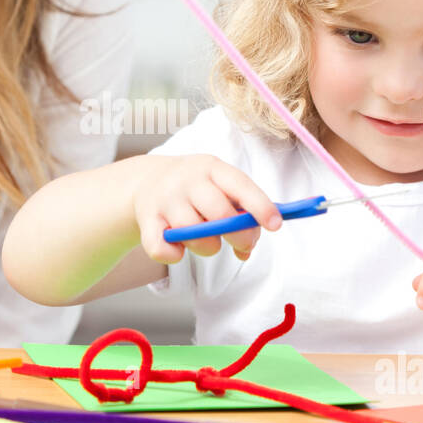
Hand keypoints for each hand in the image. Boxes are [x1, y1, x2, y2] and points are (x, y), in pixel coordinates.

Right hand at [132, 154, 281, 264]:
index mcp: (211, 167)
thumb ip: (240, 214)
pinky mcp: (146, 220)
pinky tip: (178, 247)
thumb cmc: (196, 189)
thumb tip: (247, 249)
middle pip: (219, 213)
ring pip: (194, 234)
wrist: (147, 180)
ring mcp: (164, 199)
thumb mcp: (219, 188)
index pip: (240, 185)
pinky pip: (163, 249)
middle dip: (238, 236)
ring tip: (206, 241)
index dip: (260, 205)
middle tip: (242, 244)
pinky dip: (174, 255)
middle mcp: (186, 179)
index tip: (275, 224)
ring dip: (208, 248)